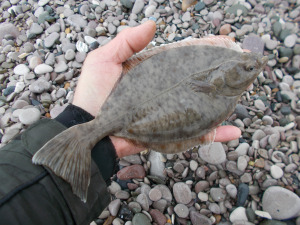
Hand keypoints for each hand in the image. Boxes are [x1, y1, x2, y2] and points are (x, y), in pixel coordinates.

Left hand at [73, 21, 240, 157]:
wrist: (89, 129)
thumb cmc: (94, 93)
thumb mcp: (104, 60)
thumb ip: (126, 41)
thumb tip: (153, 24)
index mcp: (152, 73)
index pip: (181, 60)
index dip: (200, 52)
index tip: (220, 44)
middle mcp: (163, 92)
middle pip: (194, 82)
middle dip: (217, 74)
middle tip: (237, 65)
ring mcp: (168, 113)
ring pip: (200, 107)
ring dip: (221, 101)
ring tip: (241, 90)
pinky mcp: (169, 133)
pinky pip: (194, 135)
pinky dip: (214, 134)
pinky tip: (234, 131)